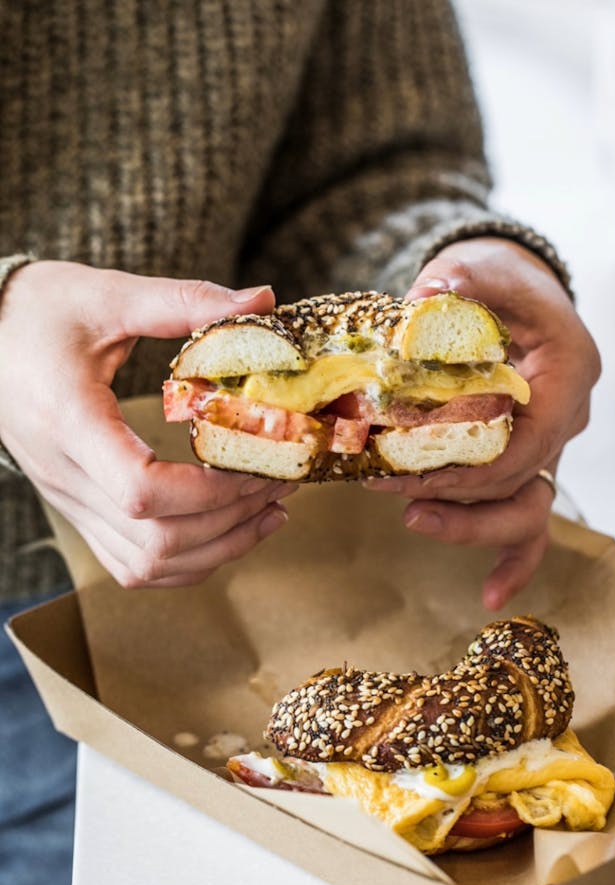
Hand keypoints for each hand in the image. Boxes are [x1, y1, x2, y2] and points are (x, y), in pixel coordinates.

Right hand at [0, 261, 295, 587]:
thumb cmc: (39, 313)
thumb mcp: (110, 296)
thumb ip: (186, 301)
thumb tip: (263, 299)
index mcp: (70, 421)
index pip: (140, 490)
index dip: (211, 490)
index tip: (258, 462)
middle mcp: (66, 475)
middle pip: (154, 541)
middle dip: (232, 519)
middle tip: (282, 481)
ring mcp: (70, 500)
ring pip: (146, 565)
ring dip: (218, 547)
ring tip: (269, 509)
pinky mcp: (79, 508)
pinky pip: (134, 564)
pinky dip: (189, 560)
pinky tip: (228, 529)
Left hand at [366, 237, 600, 609]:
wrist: (512, 290)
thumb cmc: (499, 279)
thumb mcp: (478, 270)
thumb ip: (453, 285)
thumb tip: (418, 307)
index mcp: (568, 374)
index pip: (524, 444)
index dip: (467, 470)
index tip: (408, 473)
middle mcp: (566, 416)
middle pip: (520, 485)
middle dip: (454, 500)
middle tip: (392, 493)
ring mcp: (547, 444)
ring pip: (524, 510)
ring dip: (469, 526)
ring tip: (413, 519)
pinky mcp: (525, 460)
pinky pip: (527, 520)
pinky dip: (512, 559)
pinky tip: (490, 595)